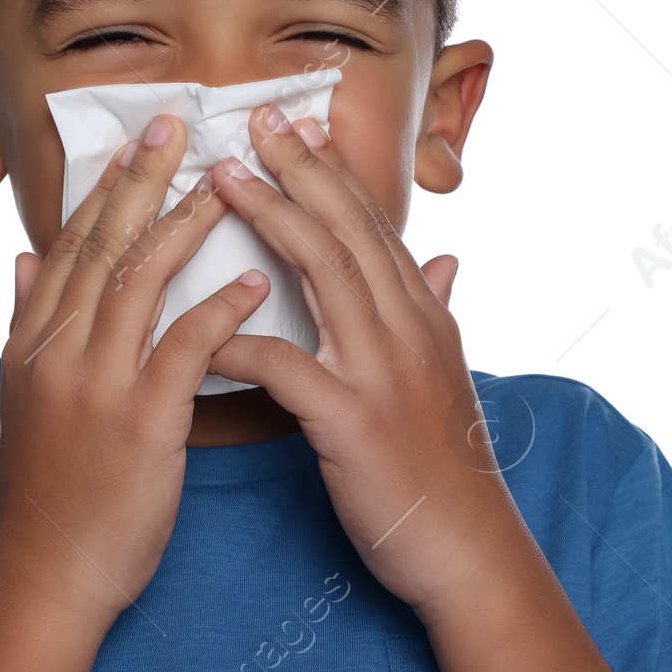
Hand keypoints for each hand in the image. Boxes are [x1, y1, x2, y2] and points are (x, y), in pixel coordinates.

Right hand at [0, 114, 269, 624]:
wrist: (49, 571)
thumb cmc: (48, 485)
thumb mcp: (23, 396)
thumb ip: (25, 322)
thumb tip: (21, 261)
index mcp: (32, 340)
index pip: (72, 244)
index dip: (107, 187)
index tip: (139, 140)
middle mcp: (57, 350)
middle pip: (103, 245)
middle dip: (142, 180)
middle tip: (177, 124)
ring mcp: (96, 384)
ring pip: (140, 283)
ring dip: (186, 227)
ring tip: (231, 185)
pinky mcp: (138, 422)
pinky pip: (184, 348)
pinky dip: (219, 309)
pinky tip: (253, 280)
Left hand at [207, 104, 503, 619]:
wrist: (468, 551)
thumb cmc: (443, 466)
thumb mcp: (447, 376)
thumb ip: (437, 310)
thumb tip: (446, 260)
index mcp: (423, 316)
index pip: (373, 225)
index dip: (332, 172)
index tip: (297, 126)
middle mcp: (408, 330)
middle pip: (349, 228)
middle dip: (300, 169)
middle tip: (255, 120)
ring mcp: (382, 371)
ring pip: (326, 272)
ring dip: (272, 219)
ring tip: (223, 180)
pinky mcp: (353, 422)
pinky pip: (288, 367)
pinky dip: (243, 341)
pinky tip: (204, 326)